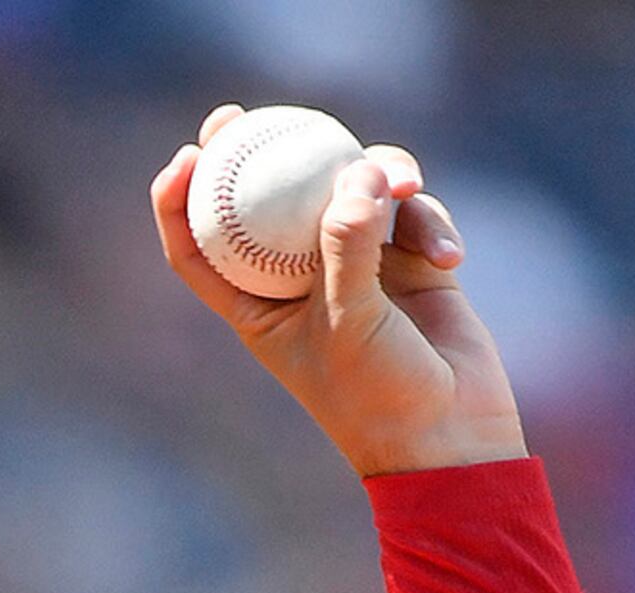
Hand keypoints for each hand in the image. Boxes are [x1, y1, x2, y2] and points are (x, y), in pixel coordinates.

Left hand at [152, 104, 527, 478]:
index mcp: (258, 307)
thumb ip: (348, 246)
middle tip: (246, 113)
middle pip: (268, 201)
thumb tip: (356, 175)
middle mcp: (301, 281)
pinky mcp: (410, 262)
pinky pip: (413, 214)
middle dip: (256, 151)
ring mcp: (358, 266)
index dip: (182, 202)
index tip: (188, 156)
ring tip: (407, 186)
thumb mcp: (352, 322)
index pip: (203, 249)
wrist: (453, 437)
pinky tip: (449, 258)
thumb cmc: (381, 397)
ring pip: (352, 191)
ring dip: (379, 177)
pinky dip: (431, 225)